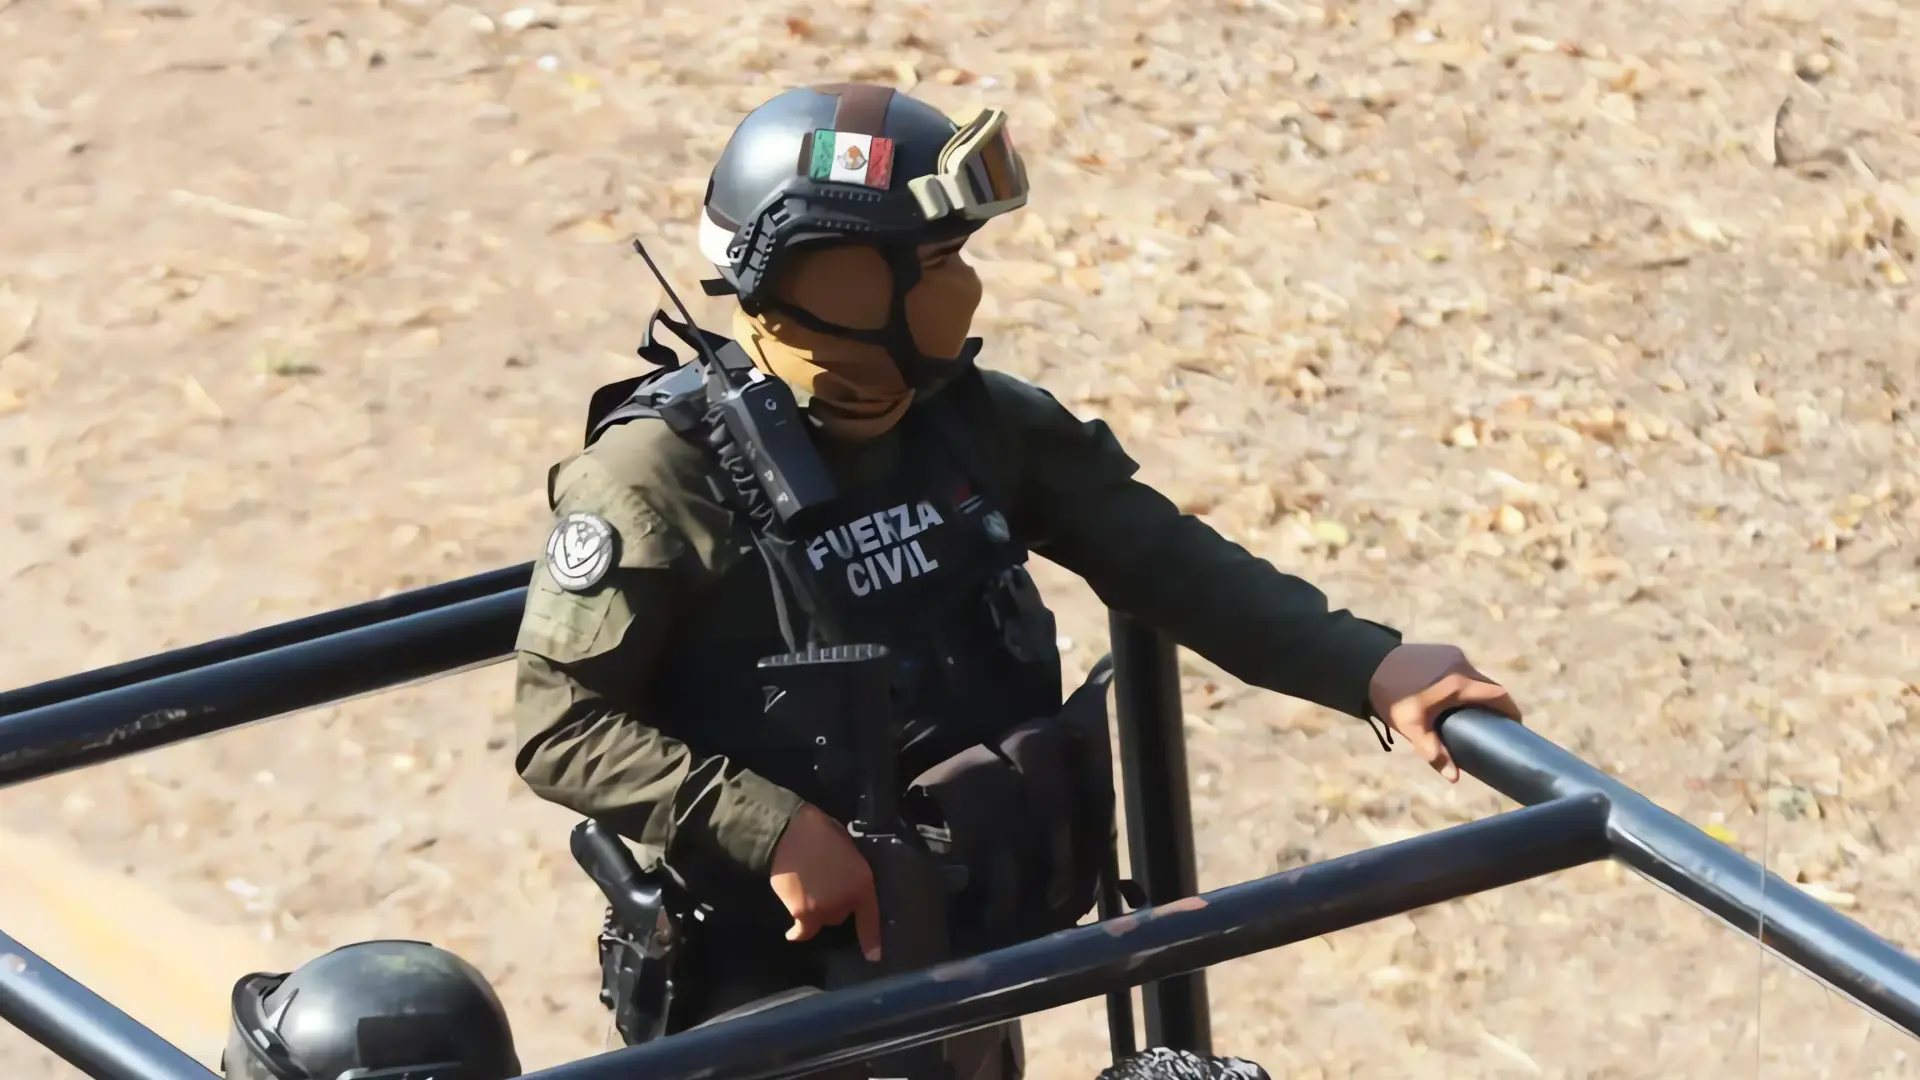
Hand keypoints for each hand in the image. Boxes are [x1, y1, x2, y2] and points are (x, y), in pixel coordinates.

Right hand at [768, 803, 881, 960]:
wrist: (789, 833)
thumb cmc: (819, 832)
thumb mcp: (846, 848)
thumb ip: (849, 870)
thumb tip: (843, 879)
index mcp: (863, 882)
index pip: (870, 916)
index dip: (872, 939)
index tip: (874, 957)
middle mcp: (847, 902)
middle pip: (841, 916)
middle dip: (834, 904)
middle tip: (821, 886)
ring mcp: (826, 910)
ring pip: (822, 921)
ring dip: (816, 911)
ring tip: (804, 893)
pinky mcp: (803, 914)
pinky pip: (803, 931)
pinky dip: (798, 932)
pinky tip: (793, 933)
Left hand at [1367, 643, 1521, 783]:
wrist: (1367, 665)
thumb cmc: (1392, 698)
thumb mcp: (1412, 727)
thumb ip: (1434, 752)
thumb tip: (1454, 777)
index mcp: (1460, 683)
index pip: (1499, 695)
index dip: (1511, 711)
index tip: (1515, 727)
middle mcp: (1461, 664)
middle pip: (1489, 686)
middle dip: (1495, 705)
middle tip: (1493, 726)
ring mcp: (1452, 654)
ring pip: (1475, 677)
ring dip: (1478, 694)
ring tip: (1472, 715)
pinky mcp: (1442, 650)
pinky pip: (1462, 669)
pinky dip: (1465, 683)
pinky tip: (1455, 699)